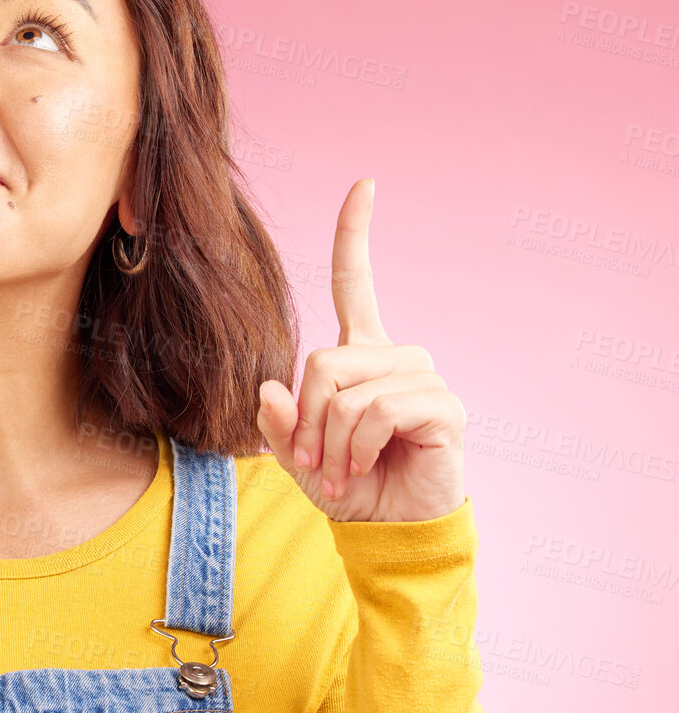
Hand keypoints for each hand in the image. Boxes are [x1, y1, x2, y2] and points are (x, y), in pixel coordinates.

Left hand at [255, 178, 466, 522]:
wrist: (391, 527)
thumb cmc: (346, 485)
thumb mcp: (295, 455)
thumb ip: (276, 422)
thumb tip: (268, 388)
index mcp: (360, 355)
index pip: (356, 284)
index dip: (356, 236)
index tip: (364, 184)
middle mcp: (396, 357)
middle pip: (322, 361)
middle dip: (305, 420)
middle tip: (310, 462)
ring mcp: (423, 379)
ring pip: (346, 393)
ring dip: (330, 444)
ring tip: (340, 473)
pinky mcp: (444, 408)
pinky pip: (376, 413)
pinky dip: (357, 449)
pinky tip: (365, 469)